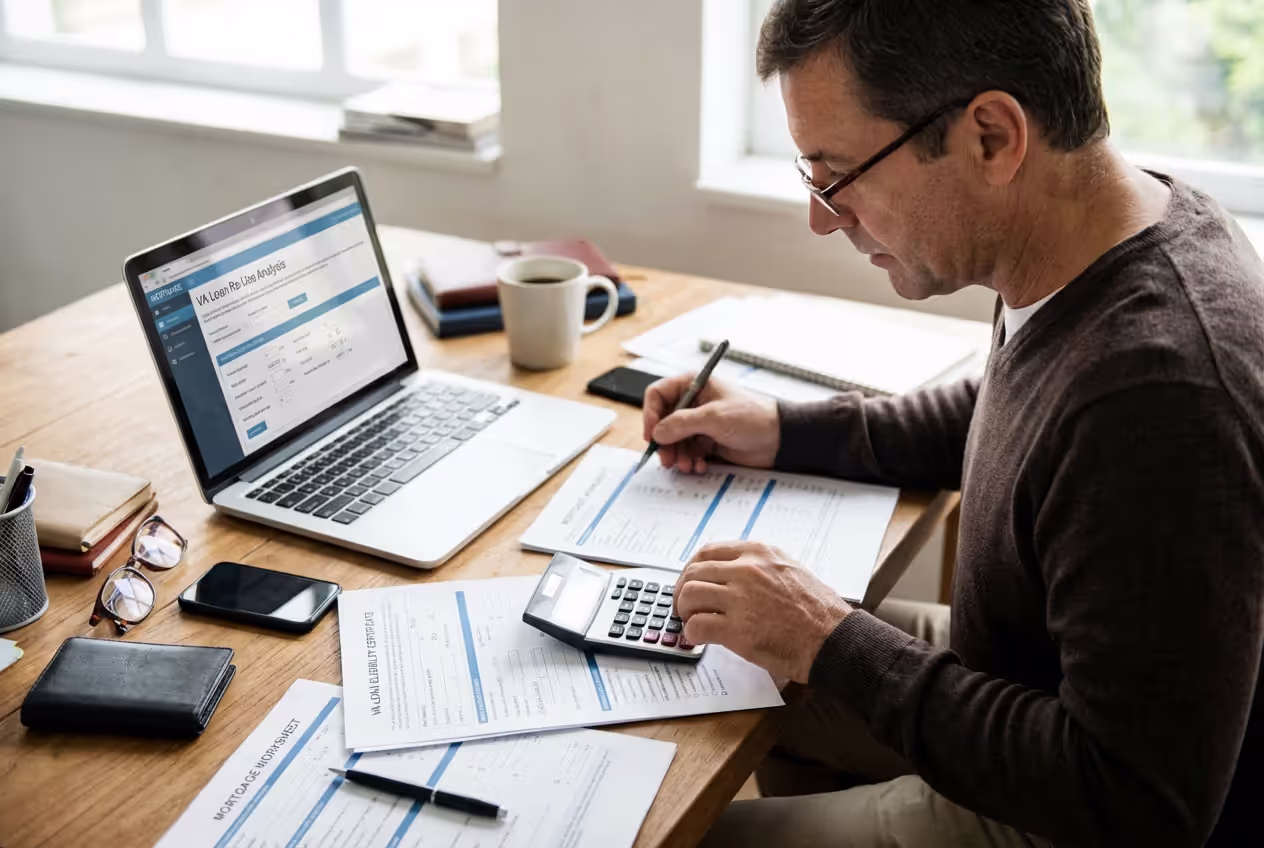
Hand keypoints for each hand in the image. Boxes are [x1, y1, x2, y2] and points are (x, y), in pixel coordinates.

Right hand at [642, 374, 779, 472]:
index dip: (651, 414)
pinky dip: (689, 460)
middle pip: (663, 421)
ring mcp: (699, 423)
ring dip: (677, 455)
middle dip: (664, 442)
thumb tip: (657, 433)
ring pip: (673, 440)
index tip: (652, 435)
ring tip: (686, 465)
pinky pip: (686, 451)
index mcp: (694, 384)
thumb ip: (682, 424)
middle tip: (667, 459)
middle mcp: (693, 402)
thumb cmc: (753, 417)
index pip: (658, 394)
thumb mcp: (715, 417)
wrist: (778, 439)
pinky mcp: (706, 441)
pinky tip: (698, 466)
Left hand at [674, 541, 851, 682]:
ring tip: (692, 621)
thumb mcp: (789, 568)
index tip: (690, 580)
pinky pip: (697, 626)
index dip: (692, 568)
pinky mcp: (737, 630)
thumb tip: (730, 573)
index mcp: (758, 553)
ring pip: (690, 595)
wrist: (834, 639)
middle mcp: (746, 570)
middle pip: (694, 572)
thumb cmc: (818, 610)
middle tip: (685, 605)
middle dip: (682, 590)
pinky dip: (692, 633)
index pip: (708, 551)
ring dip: (685, 610)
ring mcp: (740, 599)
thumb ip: (759, 566)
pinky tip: (700, 637)